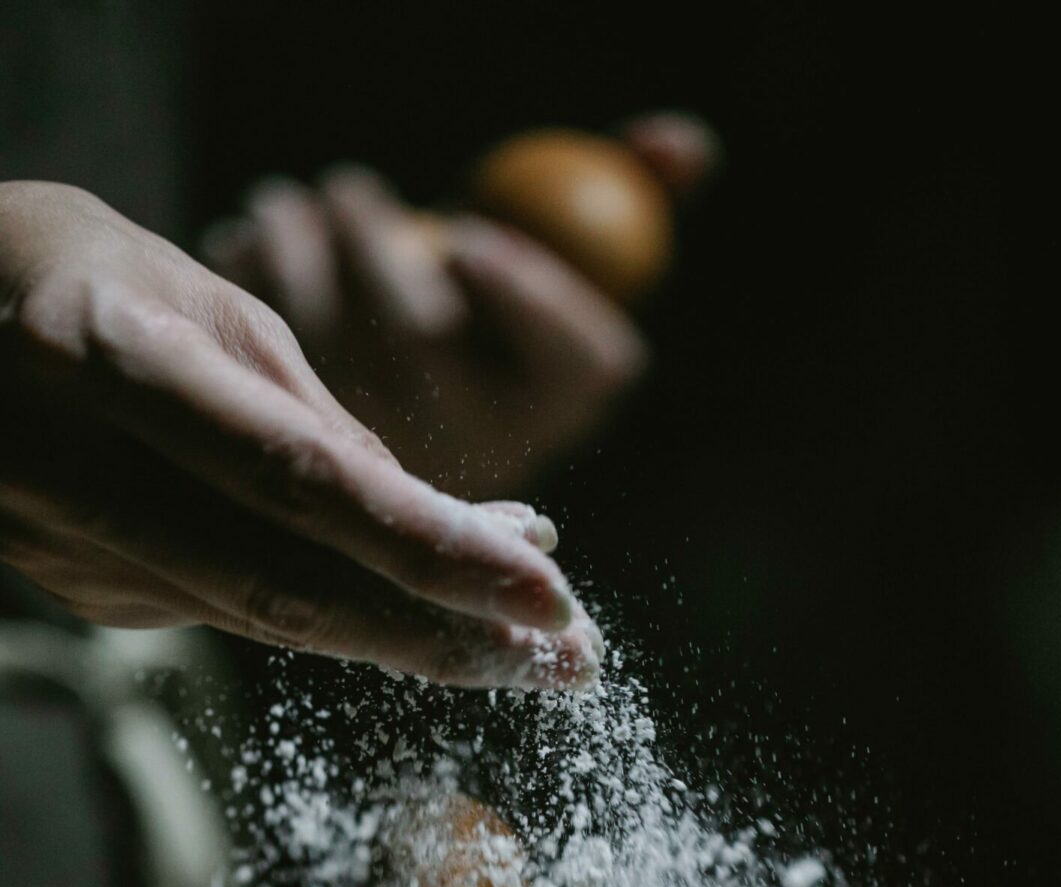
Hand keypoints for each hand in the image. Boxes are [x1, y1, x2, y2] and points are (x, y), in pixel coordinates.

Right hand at [0, 182, 600, 688]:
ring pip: (267, 620)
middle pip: (289, 591)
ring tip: (524, 648)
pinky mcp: (81, 593)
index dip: (431, 549)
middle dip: (444, 636)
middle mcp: (76, 469)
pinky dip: (333, 614)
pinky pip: (231, 609)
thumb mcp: (211, 308)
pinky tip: (407, 612)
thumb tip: (457, 529)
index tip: (547, 596)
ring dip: (409, 639)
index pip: (300, 482)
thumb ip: (320, 424)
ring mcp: (68, 550)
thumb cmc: (93, 279)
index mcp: (112, 360)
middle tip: (566, 663)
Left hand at [202, 115, 717, 496]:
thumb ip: (630, 192)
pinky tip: (258, 243)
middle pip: (428, 348)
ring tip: (295, 206)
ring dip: (301, 247)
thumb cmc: (491, 293)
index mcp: (556, 402)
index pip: (571, 368)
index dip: (519, 305)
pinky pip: (269, 338)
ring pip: (331, 336)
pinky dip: (255, 277)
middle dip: (375, 249)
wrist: (406, 377)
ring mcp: (385, 447)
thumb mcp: (565, 240)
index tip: (467, 238)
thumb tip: (683, 144)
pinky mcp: (305, 432)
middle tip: (350, 189)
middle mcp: (478, 445)